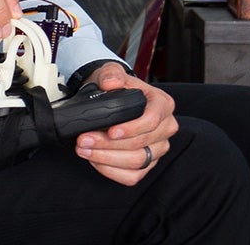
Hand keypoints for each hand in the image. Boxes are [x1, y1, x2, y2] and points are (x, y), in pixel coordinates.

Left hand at [74, 63, 177, 185]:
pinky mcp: (147, 164)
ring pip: (137, 162)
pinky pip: (133, 176)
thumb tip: (110, 83)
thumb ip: (110, 74)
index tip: (110, 131)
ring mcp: (158, 148)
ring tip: (84, 149)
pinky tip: (95, 160)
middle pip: (141, 144)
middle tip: (84, 139)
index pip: (153, 120)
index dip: (132, 129)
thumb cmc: (115, 88)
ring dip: (106, 158)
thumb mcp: (111, 73)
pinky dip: (111, 171)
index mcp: (163, 104)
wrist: (110, 99)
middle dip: (109, 144)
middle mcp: (165, 128)